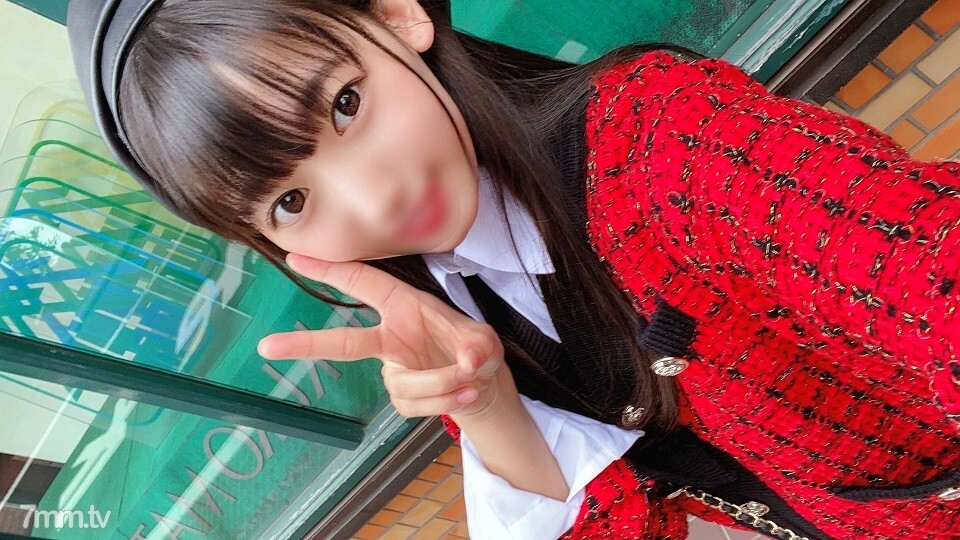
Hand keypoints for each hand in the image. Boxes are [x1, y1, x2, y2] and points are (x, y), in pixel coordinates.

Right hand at [257, 253, 509, 417]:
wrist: (482, 385)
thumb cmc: (475, 349)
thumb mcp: (485, 340)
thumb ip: (476, 346)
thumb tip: (466, 361)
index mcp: (404, 305)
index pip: (362, 283)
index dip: (329, 271)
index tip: (294, 259)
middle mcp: (391, 336)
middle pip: (344, 344)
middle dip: (306, 344)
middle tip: (267, 347)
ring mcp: (392, 369)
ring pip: (405, 383)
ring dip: (443, 382)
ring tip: (470, 377)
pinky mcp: (400, 398)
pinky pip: (417, 405)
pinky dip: (447, 401)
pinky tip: (465, 393)